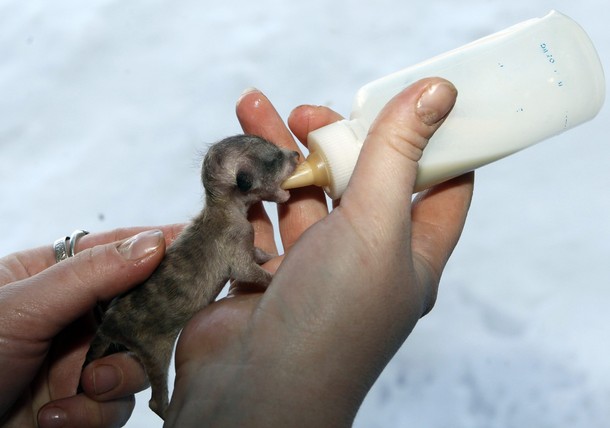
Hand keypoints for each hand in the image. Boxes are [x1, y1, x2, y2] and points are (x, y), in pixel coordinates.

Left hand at [0, 225, 182, 426]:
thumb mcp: (22, 307)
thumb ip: (91, 274)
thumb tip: (156, 241)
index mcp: (54, 277)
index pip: (122, 250)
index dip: (164, 248)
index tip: (206, 248)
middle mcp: (74, 317)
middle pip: (142, 309)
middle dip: (145, 328)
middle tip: (147, 332)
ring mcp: (78, 362)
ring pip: (136, 363)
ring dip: (113, 379)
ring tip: (81, 385)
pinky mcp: (80, 405)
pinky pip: (114, 407)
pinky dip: (89, 415)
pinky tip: (53, 418)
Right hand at [165, 78, 473, 426]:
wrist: (251, 392)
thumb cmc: (331, 320)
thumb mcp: (376, 228)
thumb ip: (397, 157)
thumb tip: (438, 92)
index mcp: (409, 256)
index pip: (439, 188)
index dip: (430, 143)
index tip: (404, 103)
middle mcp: (364, 261)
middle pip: (358, 182)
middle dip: (334, 140)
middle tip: (305, 113)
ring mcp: (312, 269)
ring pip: (301, 195)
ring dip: (279, 154)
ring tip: (254, 109)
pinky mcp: (264, 274)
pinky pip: (259, 219)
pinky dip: (246, 190)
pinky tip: (232, 162)